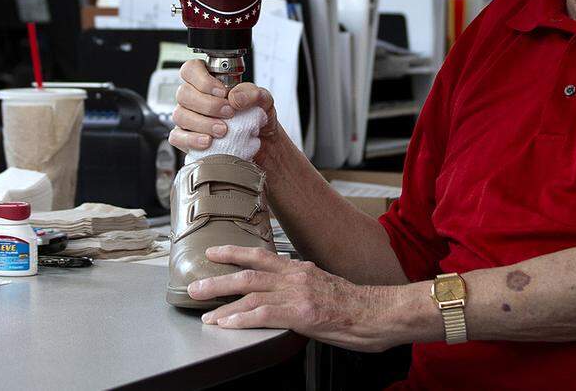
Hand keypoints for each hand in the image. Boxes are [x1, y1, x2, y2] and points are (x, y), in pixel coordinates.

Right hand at [169, 59, 284, 162]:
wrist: (261, 143)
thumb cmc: (256, 116)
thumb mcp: (263, 100)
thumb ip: (252, 93)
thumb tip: (234, 97)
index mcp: (209, 80)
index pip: (191, 69)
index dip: (202, 79)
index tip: (222, 92)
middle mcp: (194, 97)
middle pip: (184, 93)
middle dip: (208, 105)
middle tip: (228, 113)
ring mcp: (187, 117)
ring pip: (180, 115)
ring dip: (202, 123)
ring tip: (223, 130)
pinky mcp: (186, 138)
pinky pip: (177, 137)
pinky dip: (192, 139)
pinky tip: (208, 142)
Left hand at [188, 245, 404, 351]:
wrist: (380, 313)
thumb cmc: (357, 305)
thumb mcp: (325, 286)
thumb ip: (302, 284)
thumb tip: (286, 290)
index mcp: (301, 268)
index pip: (262, 255)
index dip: (235, 253)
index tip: (215, 252)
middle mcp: (296, 276)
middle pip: (248, 272)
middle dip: (219, 278)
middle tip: (196, 284)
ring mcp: (298, 294)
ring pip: (251, 292)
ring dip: (222, 302)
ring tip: (204, 311)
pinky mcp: (301, 314)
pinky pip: (263, 314)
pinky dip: (241, 319)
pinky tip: (227, 324)